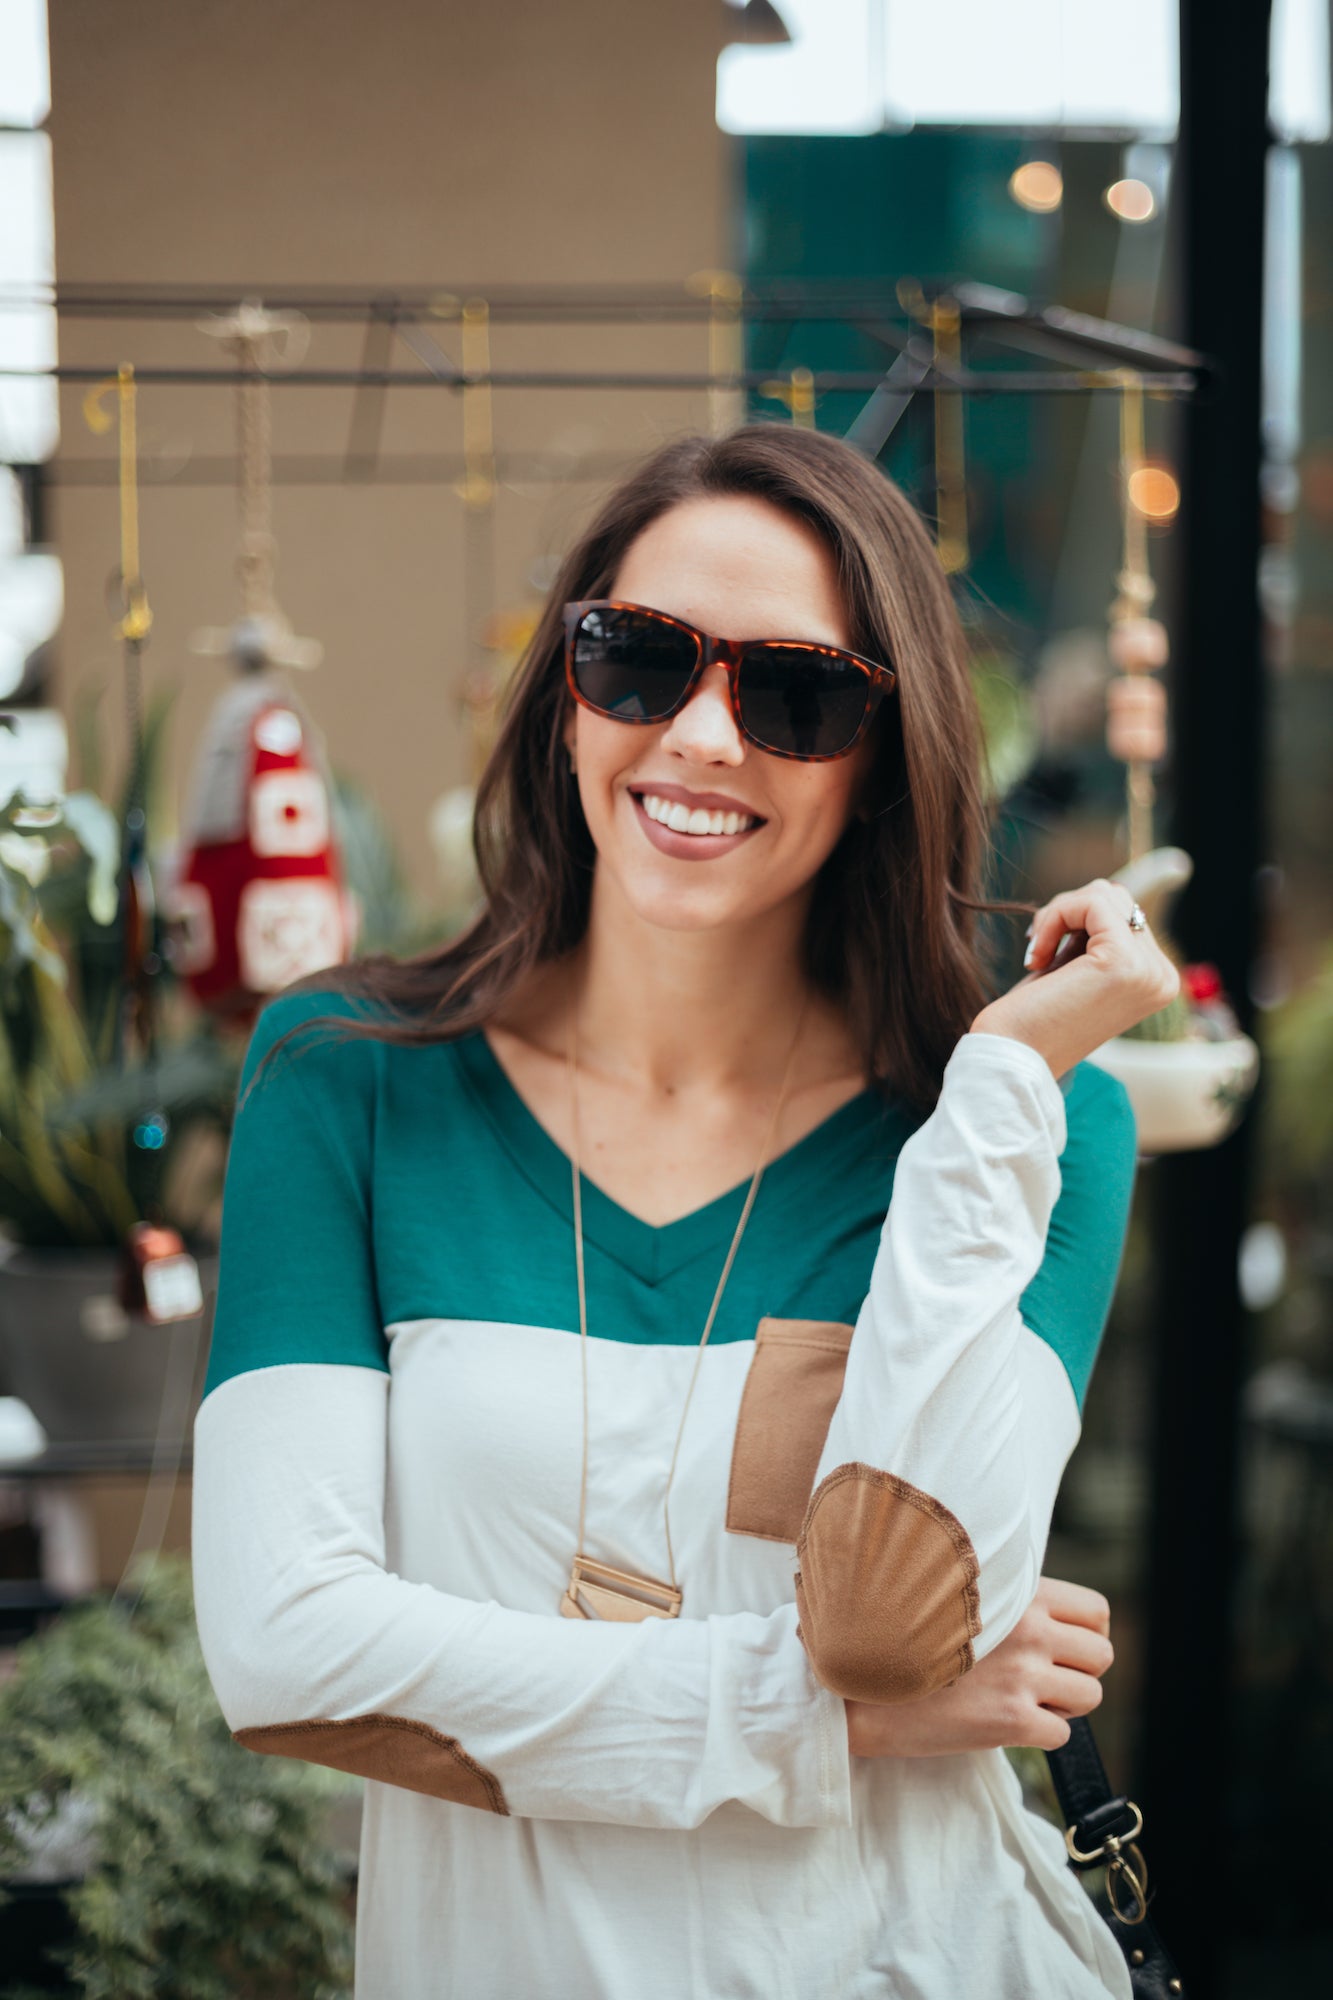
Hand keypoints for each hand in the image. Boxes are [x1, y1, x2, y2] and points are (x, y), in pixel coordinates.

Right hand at [845, 1577, 1112, 1758]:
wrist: (864, 1683)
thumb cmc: (907, 1637)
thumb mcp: (962, 1597)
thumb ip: (1011, 1601)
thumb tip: (1051, 1622)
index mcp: (1020, 1592)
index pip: (1097, 1610)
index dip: (1085, 1633)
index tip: (1062, 1646)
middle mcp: (1030, 1630)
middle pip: (1102, 1656)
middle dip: (1078, 1671)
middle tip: (1042, 1678)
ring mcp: (1024, 1676)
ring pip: (1091, 1696)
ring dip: (1064, 1704)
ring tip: (1022, 1699)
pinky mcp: (1012, 1721)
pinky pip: (1062, 1735)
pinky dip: (1039, 1734)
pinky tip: (1004, 1722)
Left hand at [968, 876, 1179, 1080]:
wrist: (1011, 1059)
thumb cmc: (1032, 1018)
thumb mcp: (1076, 969)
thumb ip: (1097, 936)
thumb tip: (1102, 893)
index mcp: (1157, 981)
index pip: (1127, 914)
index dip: (1077, 920)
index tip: (1043, 951)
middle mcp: (1162, 978)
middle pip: (1118, 898)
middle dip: (1068, 912)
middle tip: (1037, 948)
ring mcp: (1148, 971)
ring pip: (1105, 894)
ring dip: (1059, 913)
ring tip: (1037, 951)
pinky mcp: (1123, 962)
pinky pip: (1091, 902)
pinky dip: (1054, 917)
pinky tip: (1035, 956)